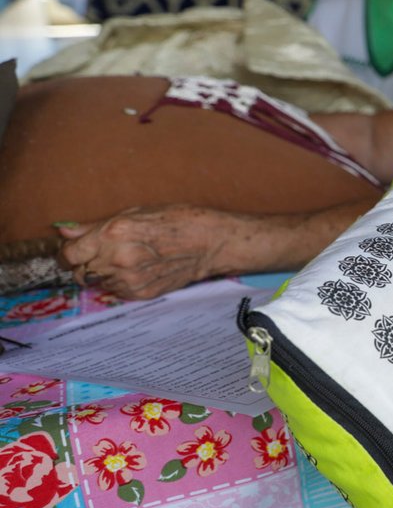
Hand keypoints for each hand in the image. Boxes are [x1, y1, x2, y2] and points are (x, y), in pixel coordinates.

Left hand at [57, 205, 230, 298]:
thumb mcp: (134, 213)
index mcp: (113, 234)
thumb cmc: (177, 220)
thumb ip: (95, 226)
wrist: (211, 242)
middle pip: (79, 272)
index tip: (72, 251)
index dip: (67, 253)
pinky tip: (139, 269)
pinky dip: (120, 282)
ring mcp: (130, 280)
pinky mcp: (141, 293)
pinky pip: (116, 291)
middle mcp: (117, 260)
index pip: (69, 255)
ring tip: (128, 260)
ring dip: (103, 273)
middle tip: (102, 254)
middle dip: (85, 264)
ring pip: (98, 283)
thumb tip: (65, 232)